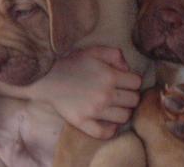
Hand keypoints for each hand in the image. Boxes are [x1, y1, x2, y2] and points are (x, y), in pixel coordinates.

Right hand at [0, 46, 141, 138]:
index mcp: (110, 76)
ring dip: (123, 111)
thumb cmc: (72, 62)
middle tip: (121, 93)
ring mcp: (95, 111)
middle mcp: (105, 95)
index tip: (126, 80)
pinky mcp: (82, 122)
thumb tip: (127, 69)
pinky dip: (111, 129)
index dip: (133, 80)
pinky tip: (109, 121)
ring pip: (124, 117)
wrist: (46, 77)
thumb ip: (115, 55)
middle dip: (130, 95)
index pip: (137, 83)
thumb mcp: (95, 51)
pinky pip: (105, 133)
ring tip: (115, 106)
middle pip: (134, 100)